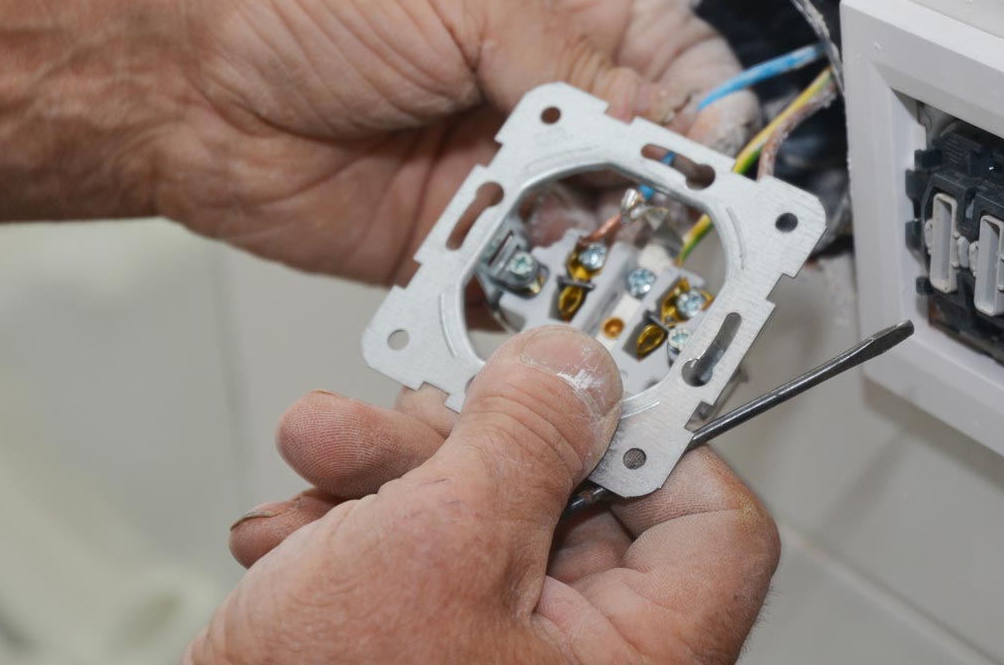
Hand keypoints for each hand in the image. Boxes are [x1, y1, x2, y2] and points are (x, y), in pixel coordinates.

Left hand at [148, 0, 753, 282]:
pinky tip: (549, 300)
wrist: (175, 74)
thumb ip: (569, 55)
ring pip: (587, 224)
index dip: (708, 106)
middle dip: (666, 193)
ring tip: (612, 265)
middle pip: (640, 151)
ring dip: (607, 251)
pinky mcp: (444, 239)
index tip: (726, 160)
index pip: (667, 52)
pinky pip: (515, 278)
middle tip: (679, 231)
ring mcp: (487, 167)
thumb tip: (654, 121)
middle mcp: (524, 83)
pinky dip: (539, 299)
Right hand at [203, 326, 779, 663]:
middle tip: (407, 415)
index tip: (578, 381)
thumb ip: (523, 436)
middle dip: (465, 442)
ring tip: (321, 457)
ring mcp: (500, 659)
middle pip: (572, 501)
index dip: (648, 437)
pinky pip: (420, 560)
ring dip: (389, 472)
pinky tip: (293, 531)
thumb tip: (577, 369)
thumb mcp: (438, 546)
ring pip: (482, 516)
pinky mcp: (429, 650)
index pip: (710, 526)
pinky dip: (355, 528)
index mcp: (635, 663)